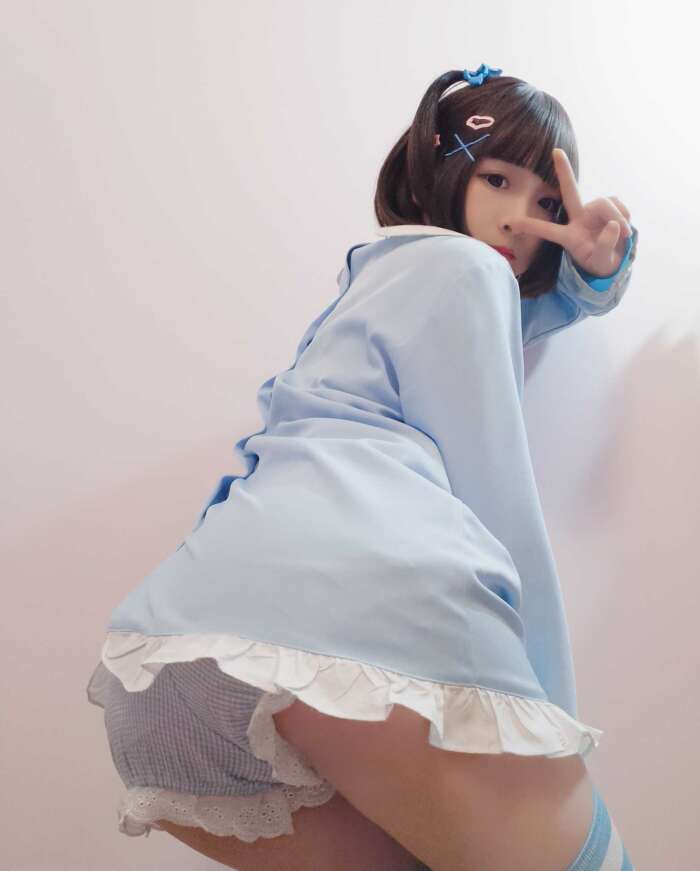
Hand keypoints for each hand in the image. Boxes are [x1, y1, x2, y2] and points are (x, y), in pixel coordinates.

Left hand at [503, 148, 632, 277]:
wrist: (616, 262)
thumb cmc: (602, 264)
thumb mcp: (602, 262)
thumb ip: (605, 245)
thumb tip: (613, 225)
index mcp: (568, 236)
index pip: (547, 230)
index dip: (530, 226)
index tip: (508, 221)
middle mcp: (578, 219)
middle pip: (570, 192)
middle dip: (564, 171)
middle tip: (556, 151)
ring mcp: (593, 211)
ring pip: (606, 204)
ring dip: (618, 217)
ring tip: (625, 233)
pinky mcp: (608, 207)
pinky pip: (618, 204)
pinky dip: (625, 215)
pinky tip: (624, 227)